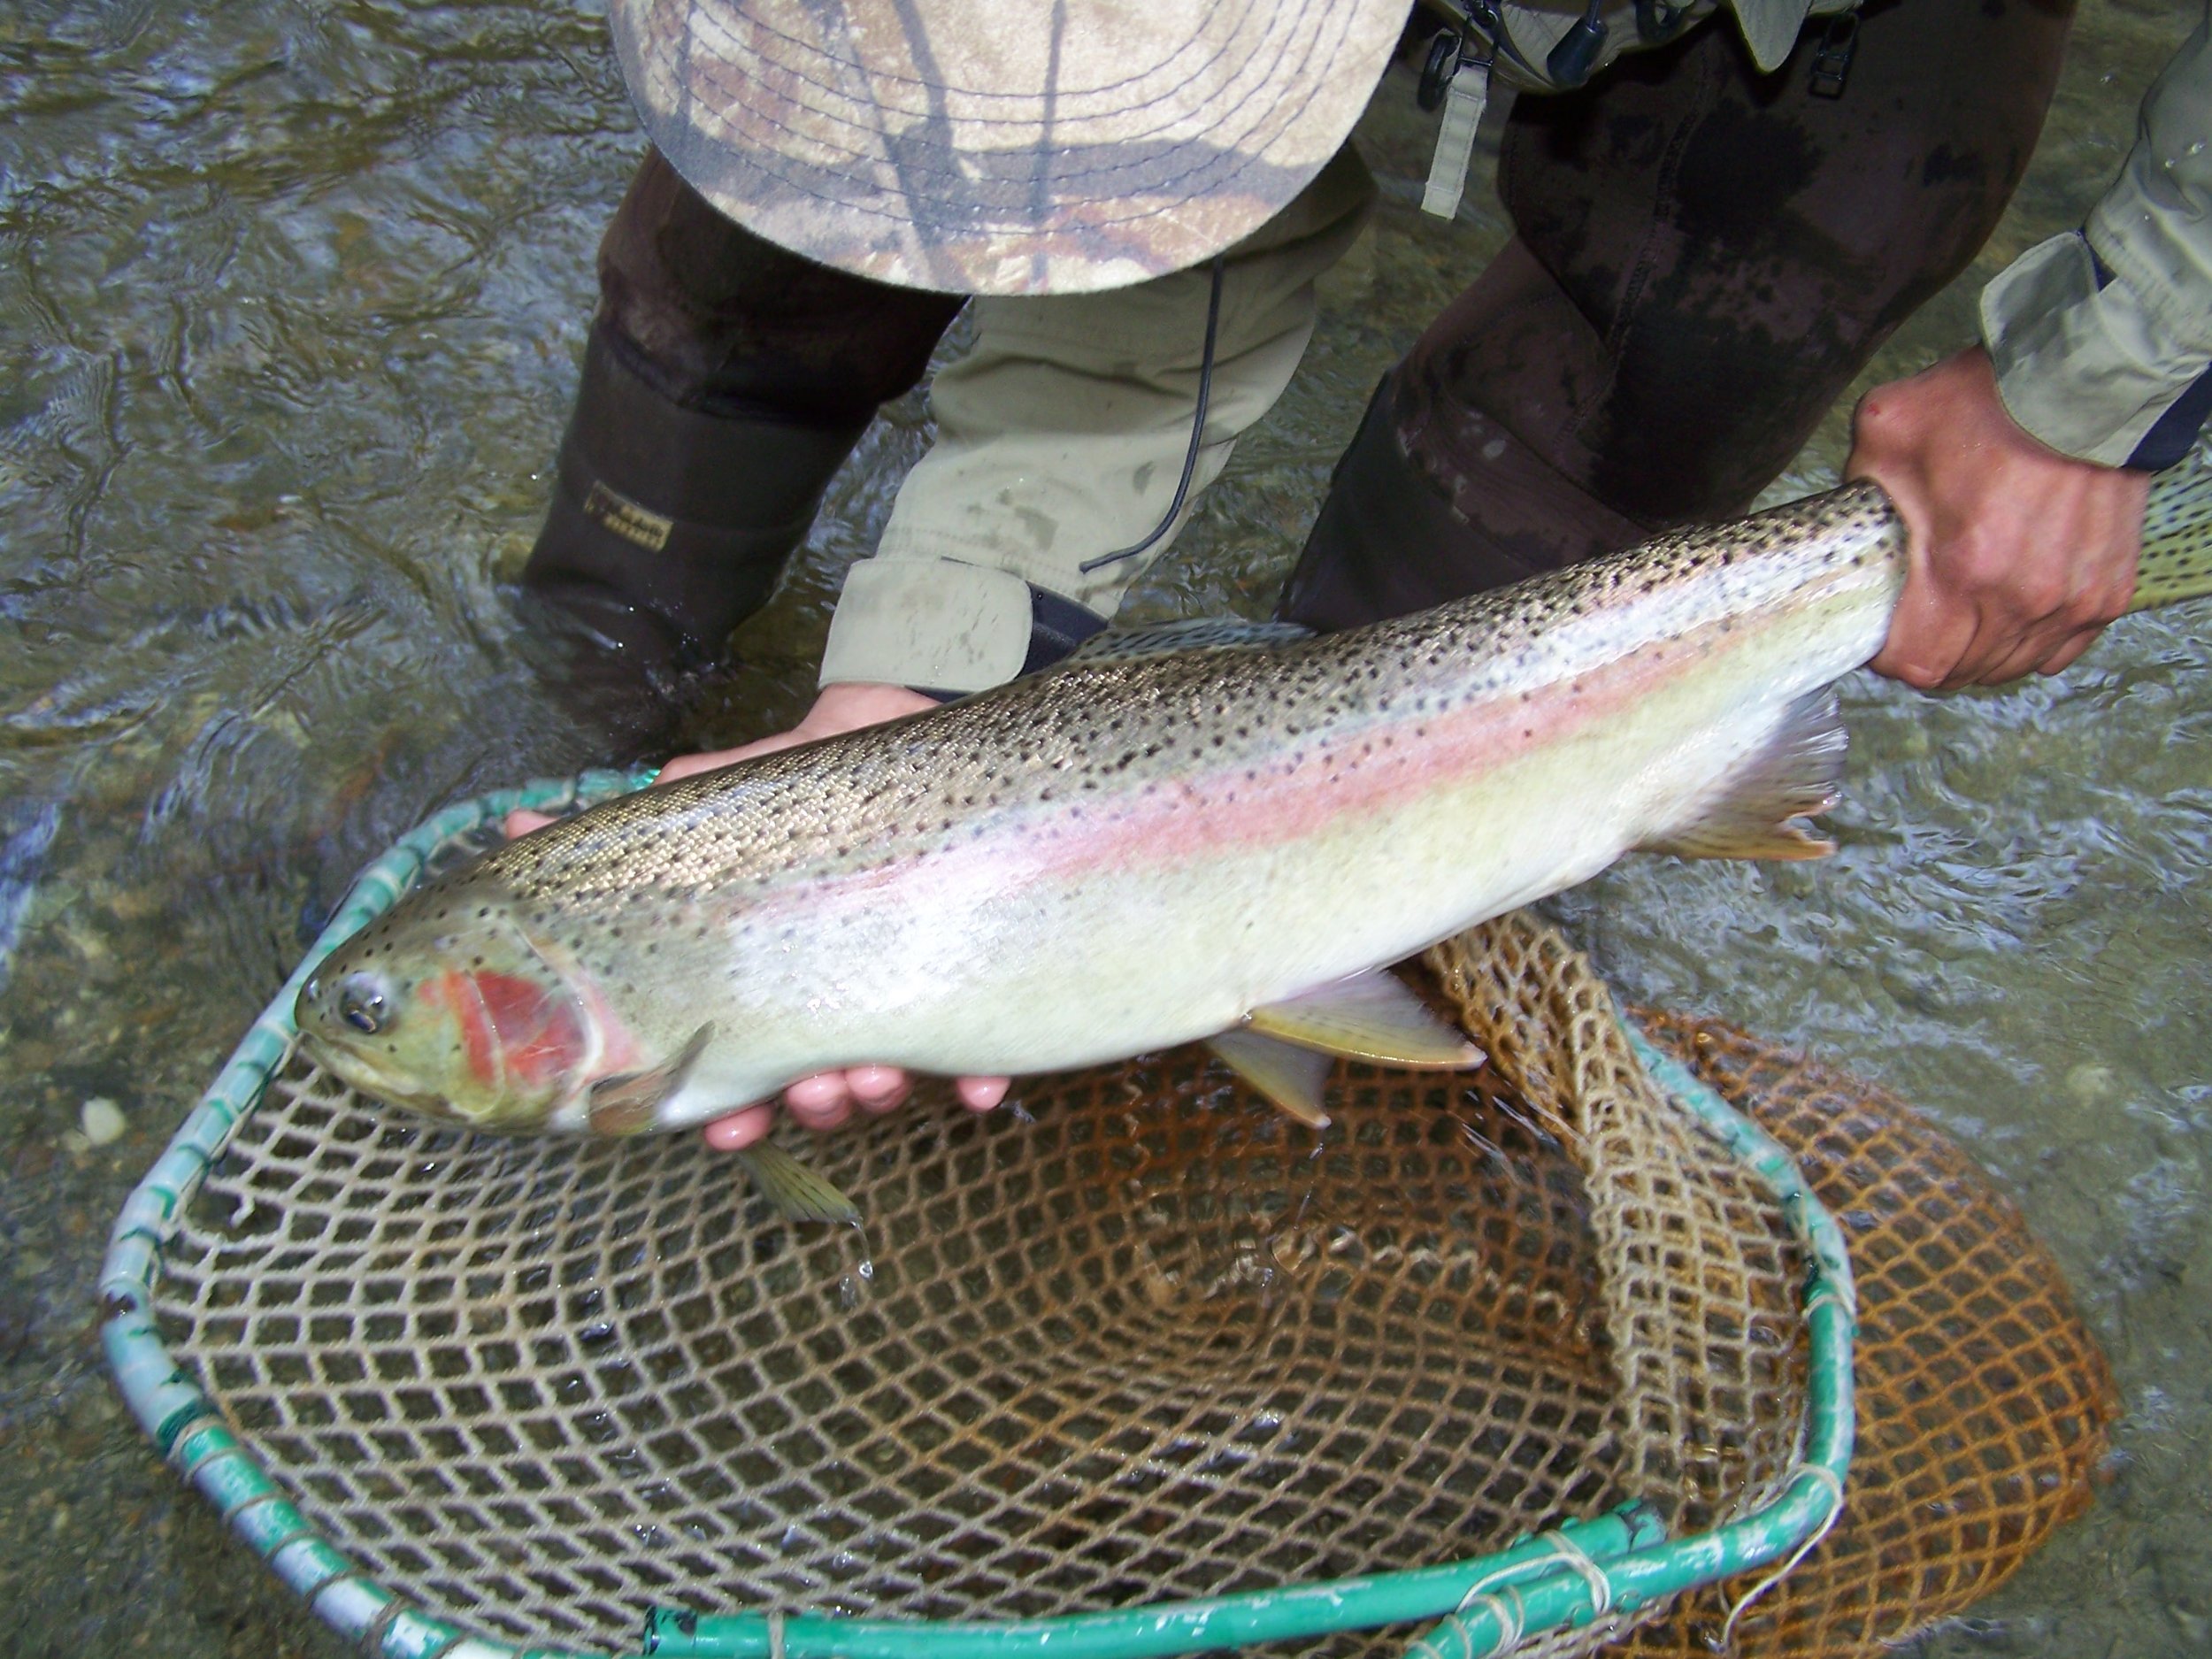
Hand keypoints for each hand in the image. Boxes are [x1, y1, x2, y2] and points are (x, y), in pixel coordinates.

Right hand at [503, 682, 1013, 1147]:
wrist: (928, 717)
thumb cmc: (826, 767)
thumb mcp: (732, 791)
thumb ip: (649, 825)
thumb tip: (517, 836)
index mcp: (778, 972)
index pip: (745, 1058)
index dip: (731, 1106)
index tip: (725, 1124)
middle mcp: (842, 991)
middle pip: (819, 1084)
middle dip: (813, 1102)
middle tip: (814, 1094)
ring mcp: (912, 985)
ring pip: (892, 1075)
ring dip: (880, 1092)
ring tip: (879, 1074)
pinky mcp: (982, 968)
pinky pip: (985, 1043)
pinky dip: (978, 1074)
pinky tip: (979, 1086)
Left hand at [1847, 347, 2148, 688]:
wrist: (2082, 384)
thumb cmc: (1986, 404)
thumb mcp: (1888, 433)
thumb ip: (1857, 486)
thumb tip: (1843, 518)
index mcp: (1963, 568)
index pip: (1917, 664)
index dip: (1890, 658)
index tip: (1882, 635)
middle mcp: (2022, 597)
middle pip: (1961, 672)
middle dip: (1930, 656)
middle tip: (1917, 625)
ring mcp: (2070, 600)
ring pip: (2010, 666)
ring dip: (1979, 654)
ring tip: (1961, 622)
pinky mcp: (2106, 591)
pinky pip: (2060, 650)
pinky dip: (2031, 644)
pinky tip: (2010, 620)